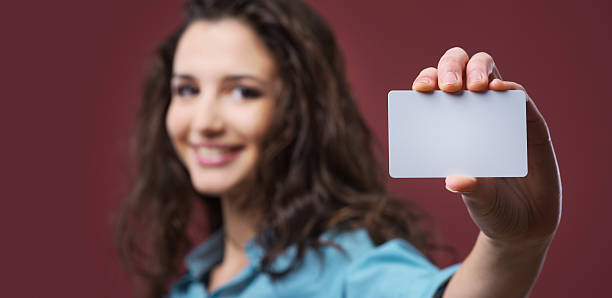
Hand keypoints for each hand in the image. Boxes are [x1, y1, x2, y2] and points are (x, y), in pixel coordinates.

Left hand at [412, 47, 561, 246]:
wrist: (526, 224)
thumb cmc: (492, 206)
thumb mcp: (478, 201)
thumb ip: (469, 189)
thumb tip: (455, 181)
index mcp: (449, 126)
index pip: (434, 91)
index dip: (427, 81)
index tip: (420, 90)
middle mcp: (473, 112)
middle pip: (459, 70)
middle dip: (451, 68)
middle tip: (450, 87)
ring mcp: (501, 113)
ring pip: (488, 71)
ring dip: (479, 70)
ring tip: (475, 87)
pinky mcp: (529, 122)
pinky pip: (518, 97)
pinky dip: (510, 89)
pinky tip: (500, 90)